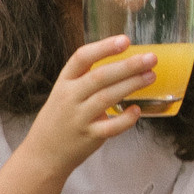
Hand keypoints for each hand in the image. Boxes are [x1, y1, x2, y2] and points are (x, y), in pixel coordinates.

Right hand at [20, 35, 154, 174]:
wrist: (43, 154)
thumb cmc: (60, 118)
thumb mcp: (64, 92)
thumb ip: (86, 78)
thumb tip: (124, 61)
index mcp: (64, 82)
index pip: (81, 58)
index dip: (104, 47)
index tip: (125, 40)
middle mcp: (70, 97)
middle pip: (100, 76)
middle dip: (128, 66)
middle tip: (151, 58)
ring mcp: (79, 118)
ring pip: (107, 98)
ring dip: (131, 85)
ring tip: (151, 76)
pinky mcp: (89, 136)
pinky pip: (110, 127)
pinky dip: (126, 119)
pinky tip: (137, 110)